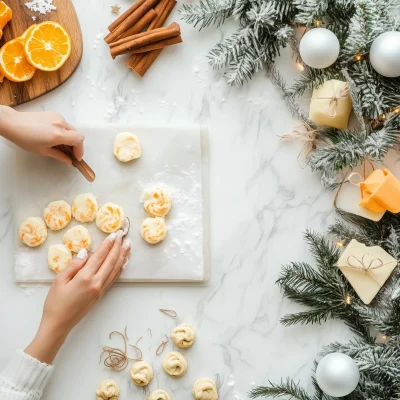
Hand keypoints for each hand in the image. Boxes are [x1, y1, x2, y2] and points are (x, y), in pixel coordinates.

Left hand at [0, 106, 83, 164]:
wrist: (13, 123)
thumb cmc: (25, 138)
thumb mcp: (43, 151)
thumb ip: (59, 156)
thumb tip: (68, 161)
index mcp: (58, 134)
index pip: (79, 140)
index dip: (80, 150)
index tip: (76, 157)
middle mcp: (60, 124)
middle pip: (78, 134)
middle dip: (76, 145)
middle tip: (71, 153)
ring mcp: (58, 117)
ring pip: (72, 129)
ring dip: (70, 137)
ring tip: (62, 145)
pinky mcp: (54, 114)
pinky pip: (65, 123)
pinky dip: (64, 131)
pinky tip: (56, 136)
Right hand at [25, 231, 130, 363]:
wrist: (59, 324)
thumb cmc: (55, 303)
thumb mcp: (58, 281)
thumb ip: (73, 265)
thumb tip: (85, 252)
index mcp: (85, 278)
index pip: (100, 256)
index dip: (108, 244)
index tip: (114, 234)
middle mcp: (96, 283)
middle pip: (111, 261)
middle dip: (118, 247)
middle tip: (124, 235)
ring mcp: (100, 289)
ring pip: (115, 269)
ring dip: (122, 256)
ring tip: (128, 246)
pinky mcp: (101, 295)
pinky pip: (113, 278)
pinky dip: (119, 268)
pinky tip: (122, 262)